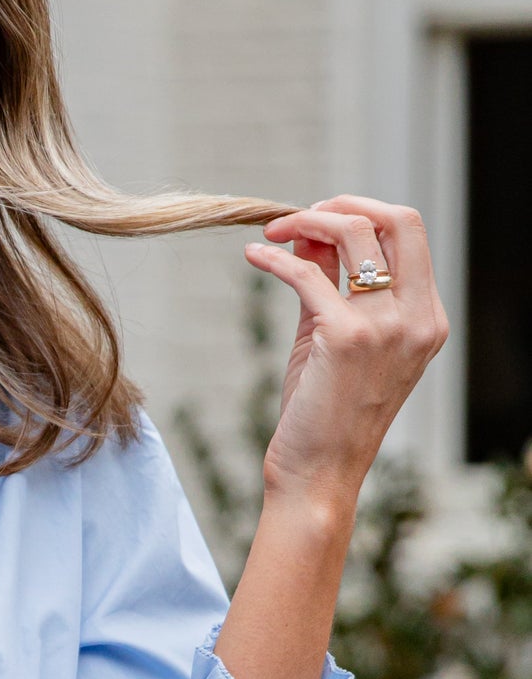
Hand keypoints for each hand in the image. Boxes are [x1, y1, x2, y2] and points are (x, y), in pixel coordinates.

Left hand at [244, 196, 448, 507]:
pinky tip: (253, 258)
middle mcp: (417, 318)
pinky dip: (273, 259)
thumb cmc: (325, 409)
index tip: (317, 220)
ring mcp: (387, 327)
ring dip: (304, 223)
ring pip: (353, 234)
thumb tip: (310, 231)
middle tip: (295, 217)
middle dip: (341, 205)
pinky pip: (305, 273)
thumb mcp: (336, 336)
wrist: (318, 473)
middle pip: (395, 219)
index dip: (361, 212)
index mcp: (427, 317)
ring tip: (271, 234)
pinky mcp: (347, 337)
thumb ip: (331, 283)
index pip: (410, 232)